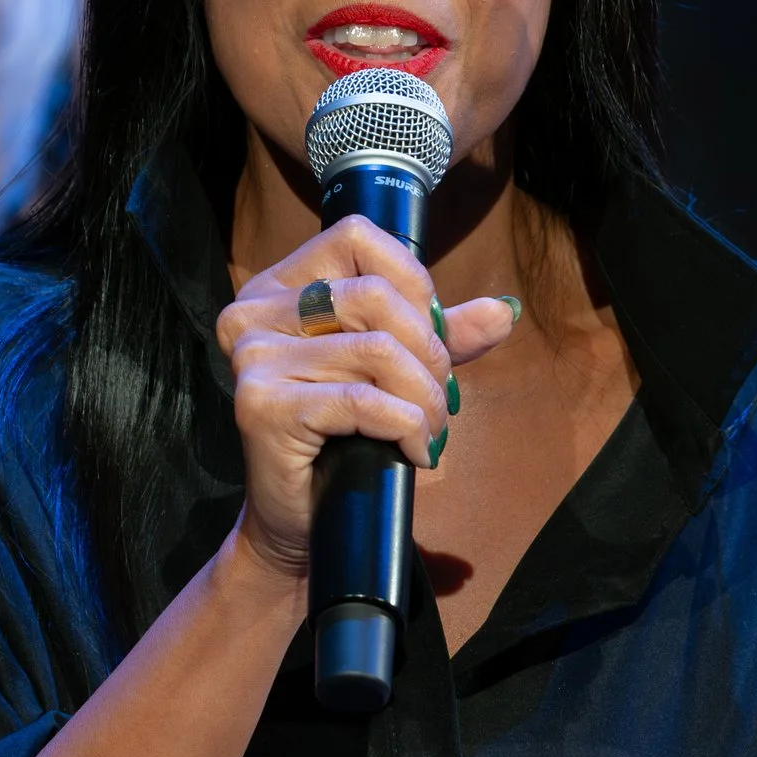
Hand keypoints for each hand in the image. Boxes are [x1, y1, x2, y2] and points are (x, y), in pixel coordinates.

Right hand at [214, 214, 517, 575]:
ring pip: (377, 351)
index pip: (357, 236)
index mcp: (280, 287)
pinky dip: (407, 426)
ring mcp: (251, 358)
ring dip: (426, 398)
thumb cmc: (344, 439)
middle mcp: (254, 312)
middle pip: (375, 296)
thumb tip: (504, 309)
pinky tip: (415, 452)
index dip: (414, 282)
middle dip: (431, 352)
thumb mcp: (398, 372)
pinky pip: (362, 400)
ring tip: (431, 432)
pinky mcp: (261, 406)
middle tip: (442, 401)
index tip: (433, 337)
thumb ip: (442, 334)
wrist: (299, 520)